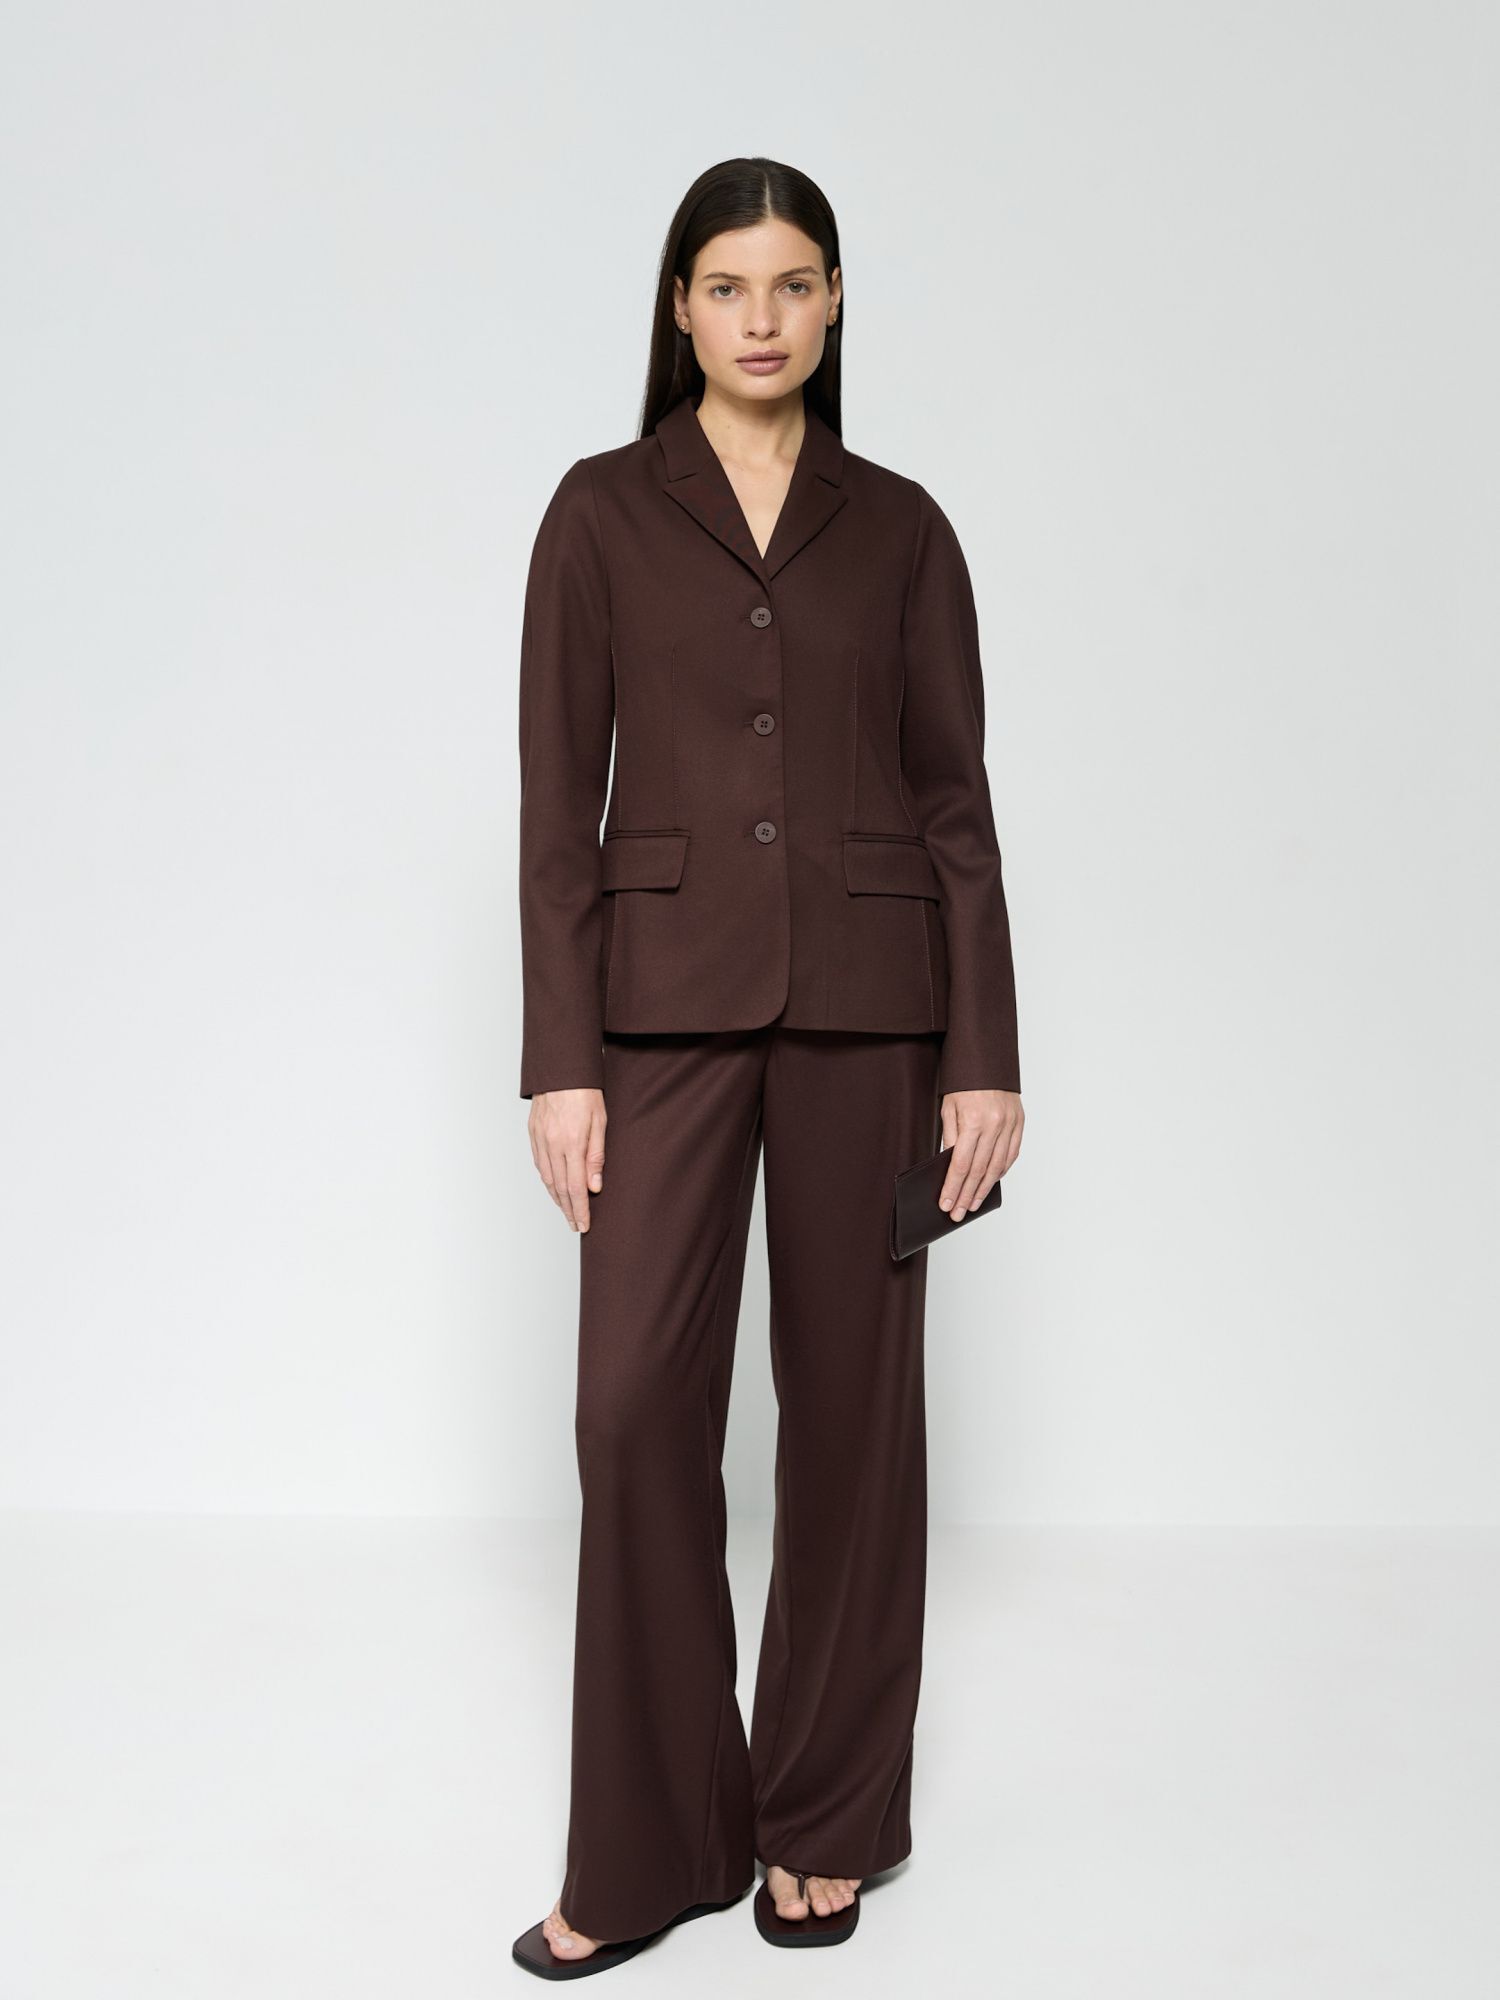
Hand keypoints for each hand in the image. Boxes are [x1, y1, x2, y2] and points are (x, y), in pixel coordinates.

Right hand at [528, 1087, 606, 1231]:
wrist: (561, 1069)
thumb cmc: (585, 1092)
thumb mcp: (600, 1122)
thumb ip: (596, 1156)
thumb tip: (594, 1187)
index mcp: (571, 1143)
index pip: (575, 1187)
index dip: (580, 1209)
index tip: (584, 1225)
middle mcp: (552, 1144)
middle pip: (559, 1188)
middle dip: (568, 1210)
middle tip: (576, 1225)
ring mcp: (539, 1139)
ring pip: (546, 1178)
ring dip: (556, 1198)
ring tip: (567, 1211)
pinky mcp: (533, 1133)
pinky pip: (539, 1164)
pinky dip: (547, 1180)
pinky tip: (554, 1187)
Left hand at [937, 1088, 1021, 1219]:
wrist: (989, 1059)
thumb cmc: (965, 1082)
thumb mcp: (949, 1108)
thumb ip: (951, 1138)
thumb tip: (950, 1167)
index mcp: (973, 1121)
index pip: (961, 1164)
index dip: (953, 1187)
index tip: (946, 1204)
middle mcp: (995, 1125)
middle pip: (979, 1170)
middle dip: (966, 1195)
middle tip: (957, 1213)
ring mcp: (1010, 1125)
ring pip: (997, 1166)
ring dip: (984, 1189)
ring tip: (972, 1204)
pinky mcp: (1020, 1123)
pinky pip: (1011, 1154)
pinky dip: (1001, 1170)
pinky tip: (991, 1181)